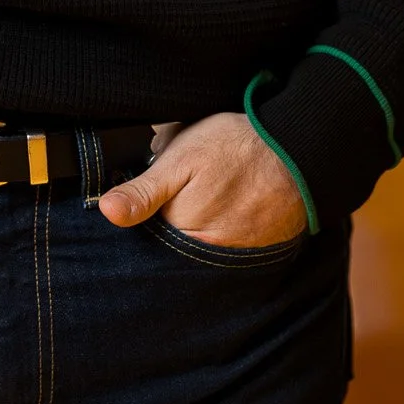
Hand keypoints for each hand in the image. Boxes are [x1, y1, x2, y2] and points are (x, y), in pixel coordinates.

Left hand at [98, 111, 307, 247]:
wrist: (297, 148)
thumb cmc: (236, 147)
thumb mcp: (182, 156)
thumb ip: (143, 189)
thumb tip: (106, 211)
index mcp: (181, 228)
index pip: (147, 230)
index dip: (149, 206)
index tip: (161, 187)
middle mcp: (206, 252)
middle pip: (174, 239)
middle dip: (173, 216)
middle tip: (196, 183)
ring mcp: (234, 256)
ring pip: (199, 244)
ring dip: (199, 224)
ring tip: (217, 191)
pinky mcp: (257, 253)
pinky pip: (229, 248)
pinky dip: (226, 228)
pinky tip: (232, 203)